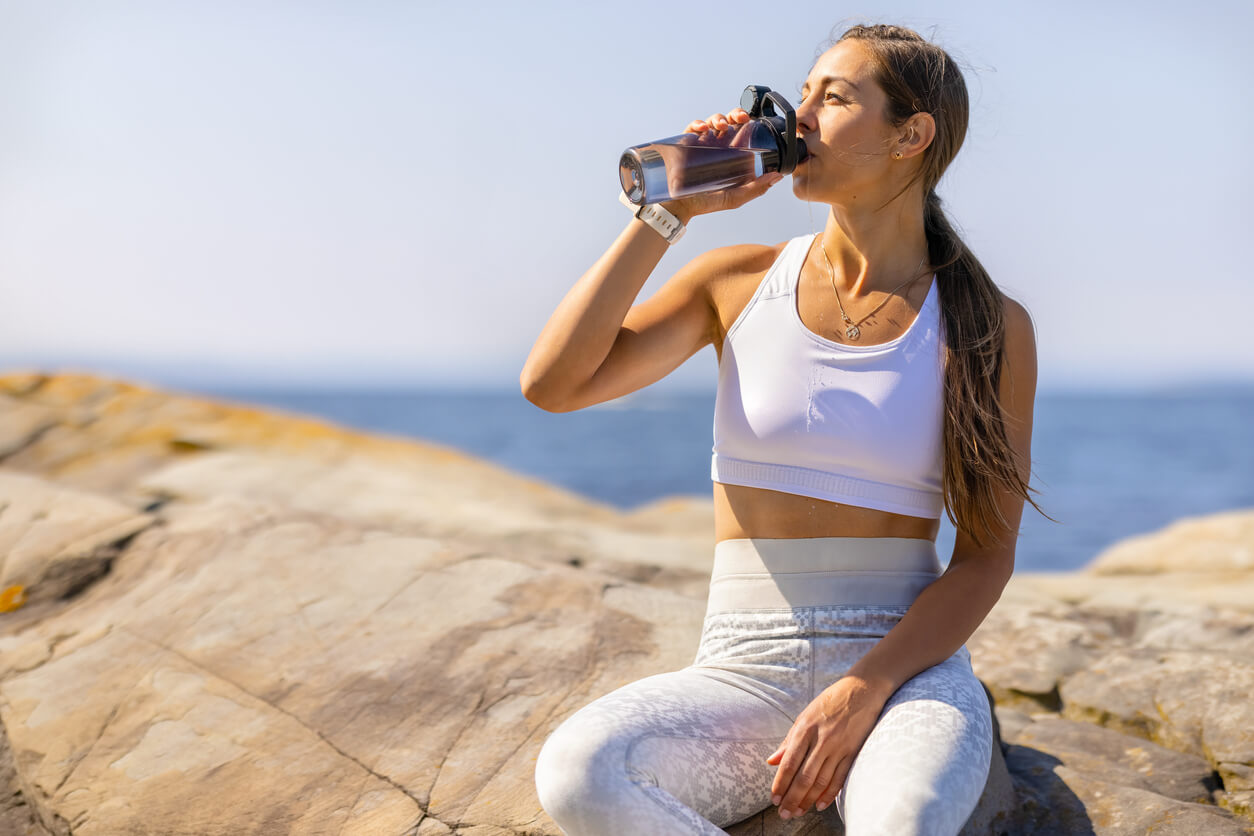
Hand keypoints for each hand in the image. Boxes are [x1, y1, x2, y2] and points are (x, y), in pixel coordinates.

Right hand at [660, 107, 781, 221]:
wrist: (681, 207)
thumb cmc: (707, 202)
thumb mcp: (735, 197)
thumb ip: (756, 188)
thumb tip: (777, 176)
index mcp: (731, 154)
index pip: (741, 131)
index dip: (747, 122)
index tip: (751, 120)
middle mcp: (718, 145)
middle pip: (728, 121)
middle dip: (735, 114)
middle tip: (740, 118)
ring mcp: (702, 143)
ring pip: (712, 121)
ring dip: (718, 118)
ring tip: (722, 125)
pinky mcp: (686, 143)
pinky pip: (692, 127)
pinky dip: (698, 124)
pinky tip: (703, 129)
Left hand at [765, 675, 888, 819]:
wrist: (863, 688)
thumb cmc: (830, 701)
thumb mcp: (805, 715)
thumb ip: (789, 740)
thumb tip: (772, 761)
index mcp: (805, 728)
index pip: (789, 762)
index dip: (780, 784)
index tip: (774, 799)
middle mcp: (821, 739)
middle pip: (804, 776)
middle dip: (792, 798)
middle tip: (784, 814)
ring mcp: (839, 746)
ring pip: (821, 780)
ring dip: (809, 800)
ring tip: (799, 812)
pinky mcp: (853, 751)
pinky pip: (840, 777)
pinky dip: (830, 794)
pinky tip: (820, 805)